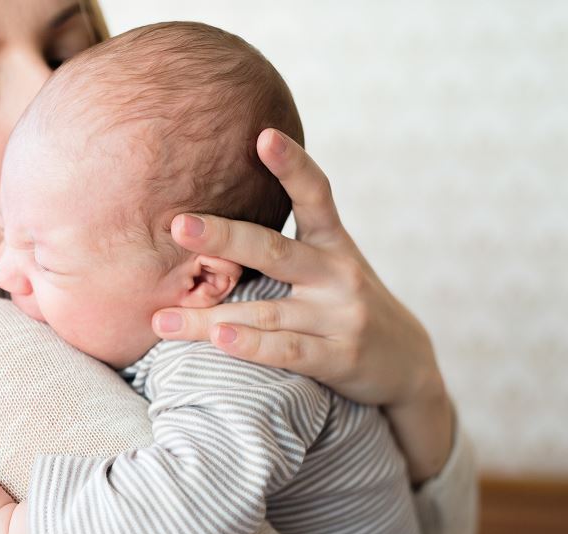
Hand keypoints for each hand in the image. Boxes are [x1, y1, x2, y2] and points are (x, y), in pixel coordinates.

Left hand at [153, 128, 451, 481]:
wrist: (407, 364)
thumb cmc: (344, 308)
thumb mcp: (329, 266)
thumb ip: (283, 247)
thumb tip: (211, 225)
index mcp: (333, 243)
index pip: (315, 194)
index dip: (291, 164)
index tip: (263, 134)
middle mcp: (338, 273)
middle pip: (274, 250)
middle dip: (224, 238)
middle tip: (178, 225)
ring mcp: (340, 316)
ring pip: (265, 311)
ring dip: (209, 318)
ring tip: (161, 319)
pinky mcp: (339, 357)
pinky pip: (287, 351)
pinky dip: (251, 346)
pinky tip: (219, 340)